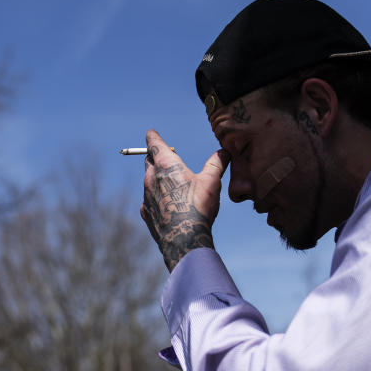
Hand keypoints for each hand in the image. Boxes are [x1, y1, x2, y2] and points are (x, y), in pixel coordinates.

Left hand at [139, 129, 228, 271]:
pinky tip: (168, 206)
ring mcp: (146, 195)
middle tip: (169, 160)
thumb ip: (216, 164)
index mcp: (165, 165)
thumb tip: (225, 151)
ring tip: (173, 186)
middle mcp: (151, 177)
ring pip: (148, 180)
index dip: (153, 137)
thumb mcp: (212, 181)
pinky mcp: (145, 211)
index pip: (154, 143)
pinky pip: (149, 200)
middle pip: (149, 160)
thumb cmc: (198, 206)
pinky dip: (156, 199)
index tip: (151, 133)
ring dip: (158, 179)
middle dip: (157, 158)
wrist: (184, 238)